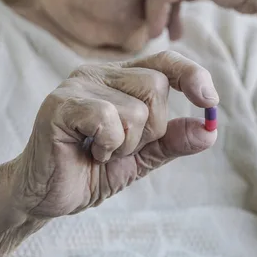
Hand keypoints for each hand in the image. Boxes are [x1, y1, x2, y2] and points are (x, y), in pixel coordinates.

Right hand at [9, 52, 218, 219]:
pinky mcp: (59, 105)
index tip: (210, 100)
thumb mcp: (142, 156)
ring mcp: (77, 85)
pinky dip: (108, 146)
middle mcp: (99, 73)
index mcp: (120, 78)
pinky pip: (108, 119)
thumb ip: (172, 141)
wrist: (45, 196)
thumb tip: (210, 130)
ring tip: (101, 152)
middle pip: (156, 85)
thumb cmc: (91, 169)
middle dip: (152, 130)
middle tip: (122, 147)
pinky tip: (87, 153)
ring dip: (127, 144)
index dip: (192, 75)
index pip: (164, 61)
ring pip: (136, 108)